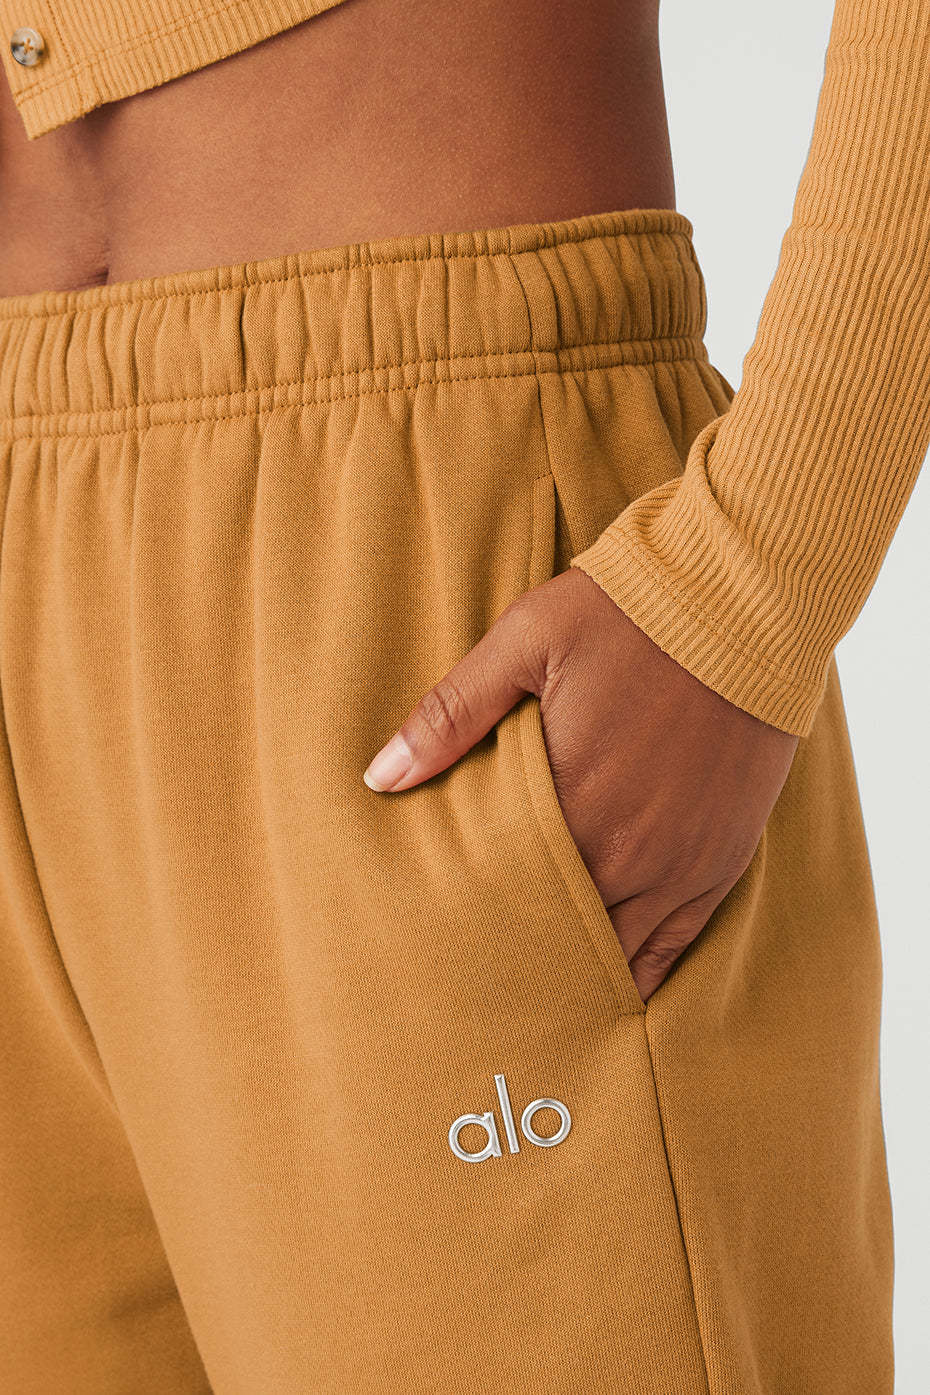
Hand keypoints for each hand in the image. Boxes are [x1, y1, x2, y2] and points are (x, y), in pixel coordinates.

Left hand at [363, 568, 798, 999]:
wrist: (744, 600)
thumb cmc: (625, 615)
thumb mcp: (523, 642)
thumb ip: (451, 715)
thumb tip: (379, 776)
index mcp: (569, 801)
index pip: (504, 892)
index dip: (472, 921)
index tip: (437, 948)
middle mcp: (627, 850)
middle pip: (557, 934)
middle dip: (518, 955)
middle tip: (477, 989)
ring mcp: (680, 863)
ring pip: (615, 951)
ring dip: (575, 969)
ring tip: (534, 998)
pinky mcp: (723, 860)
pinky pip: (677, 942)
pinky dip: (642, 970)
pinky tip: (612, 990)